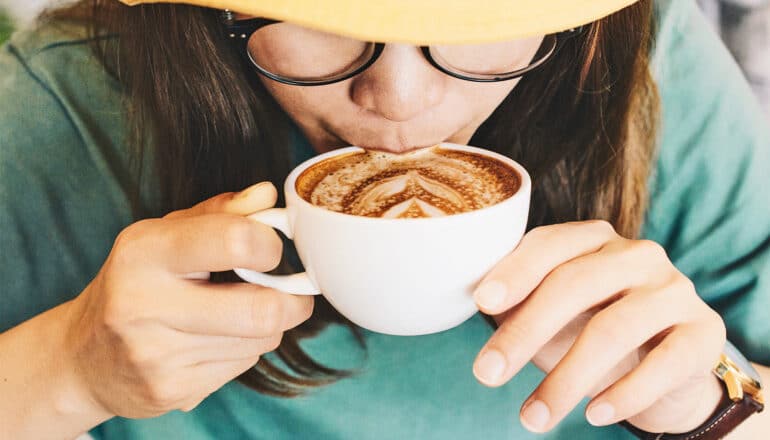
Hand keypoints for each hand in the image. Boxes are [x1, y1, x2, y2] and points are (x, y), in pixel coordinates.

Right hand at [62, 182, 313, 418]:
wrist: (84, 358)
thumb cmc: (136, 282)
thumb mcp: (165, 235)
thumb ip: (220, 213)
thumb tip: (267, 195)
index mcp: (144, 252)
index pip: (235, 242)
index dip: (270, 246)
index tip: (270, 249)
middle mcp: (144, 304)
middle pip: (263, 310)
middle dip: (292, 301)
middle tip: (292, 292)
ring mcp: (156, 354)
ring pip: (260, 340)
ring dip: (267, 326)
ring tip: (241, 313)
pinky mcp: (170, 391)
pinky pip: (242, 366)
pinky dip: (244, 351)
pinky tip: (216, 341)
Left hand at [471, 220, 726, 433]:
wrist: (668, 368)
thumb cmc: (593, 331)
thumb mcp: (553, 316)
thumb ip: (521, 303)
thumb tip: (476, 304)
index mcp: (594, 239)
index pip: (550, 244)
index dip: (515, 272)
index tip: (482, 304)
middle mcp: (637, 254)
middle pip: (575, 284)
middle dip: (525, 332)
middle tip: (486, 373)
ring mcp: (674, 289)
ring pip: (614, 328)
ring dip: (566, 379)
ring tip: (532, 417)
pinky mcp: (704, 331)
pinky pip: (664, 363)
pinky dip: (625, 394)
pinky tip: (594, 415)